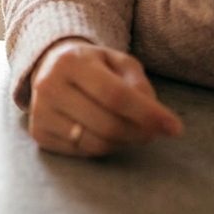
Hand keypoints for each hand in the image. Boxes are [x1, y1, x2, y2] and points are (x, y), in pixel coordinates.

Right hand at [28, 38, 184, 156]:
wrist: (50, 67)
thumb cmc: (92, 66)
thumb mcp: (119, 62)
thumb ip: (139, 85)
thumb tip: (155, 118)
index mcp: (70, 61)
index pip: (115, 95)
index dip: (147, 114)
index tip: (174, 128)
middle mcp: (48, 86)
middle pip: (107, 124)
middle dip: (139, 133)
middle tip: (153, 132)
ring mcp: (40, 111)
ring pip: (95, 143)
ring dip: (123, 143)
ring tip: (131, 131)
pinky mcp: (38, 132)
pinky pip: (82, 152)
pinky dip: (103, 148)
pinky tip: (107, 134)